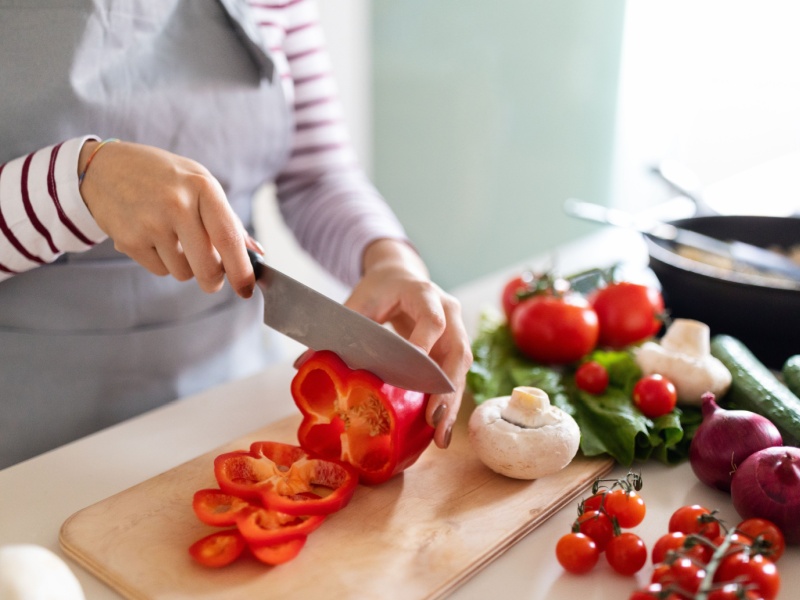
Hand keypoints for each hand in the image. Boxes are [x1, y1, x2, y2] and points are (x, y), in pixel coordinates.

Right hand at [78, 140, 255, 297]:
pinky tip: (153, 238)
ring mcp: (150, 223)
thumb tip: (256, 253)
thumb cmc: (164, 177)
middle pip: (207, 267)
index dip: (241, 270)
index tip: (247, 289)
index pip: (229, 238)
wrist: (105, 169)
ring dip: (185, 266)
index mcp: (202, 187)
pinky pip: (160, 270)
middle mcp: (176, 204)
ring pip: (183, 273)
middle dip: (214, 280)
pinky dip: (162, 262)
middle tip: (214, 279)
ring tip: (174, 239)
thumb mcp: (199, 183)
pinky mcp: (129, 240)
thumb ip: (228, 219)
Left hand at [344, 239, 472, 448]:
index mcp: (424, 294)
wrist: (400, 277)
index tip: (414, 367)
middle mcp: (449, 311)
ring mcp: (456, 331)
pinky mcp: (454, 350)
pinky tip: (440, 431)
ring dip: (452, 404)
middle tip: (433, 418)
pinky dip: (448, 404)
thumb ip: (337, 331)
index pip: (432, 319)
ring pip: (460, 370)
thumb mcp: (358, 303)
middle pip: (457, 350)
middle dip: (445, 388)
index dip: (425, 343)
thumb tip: (302, 364)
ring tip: (440, 436)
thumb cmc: (379, 290)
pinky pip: (455, 379)